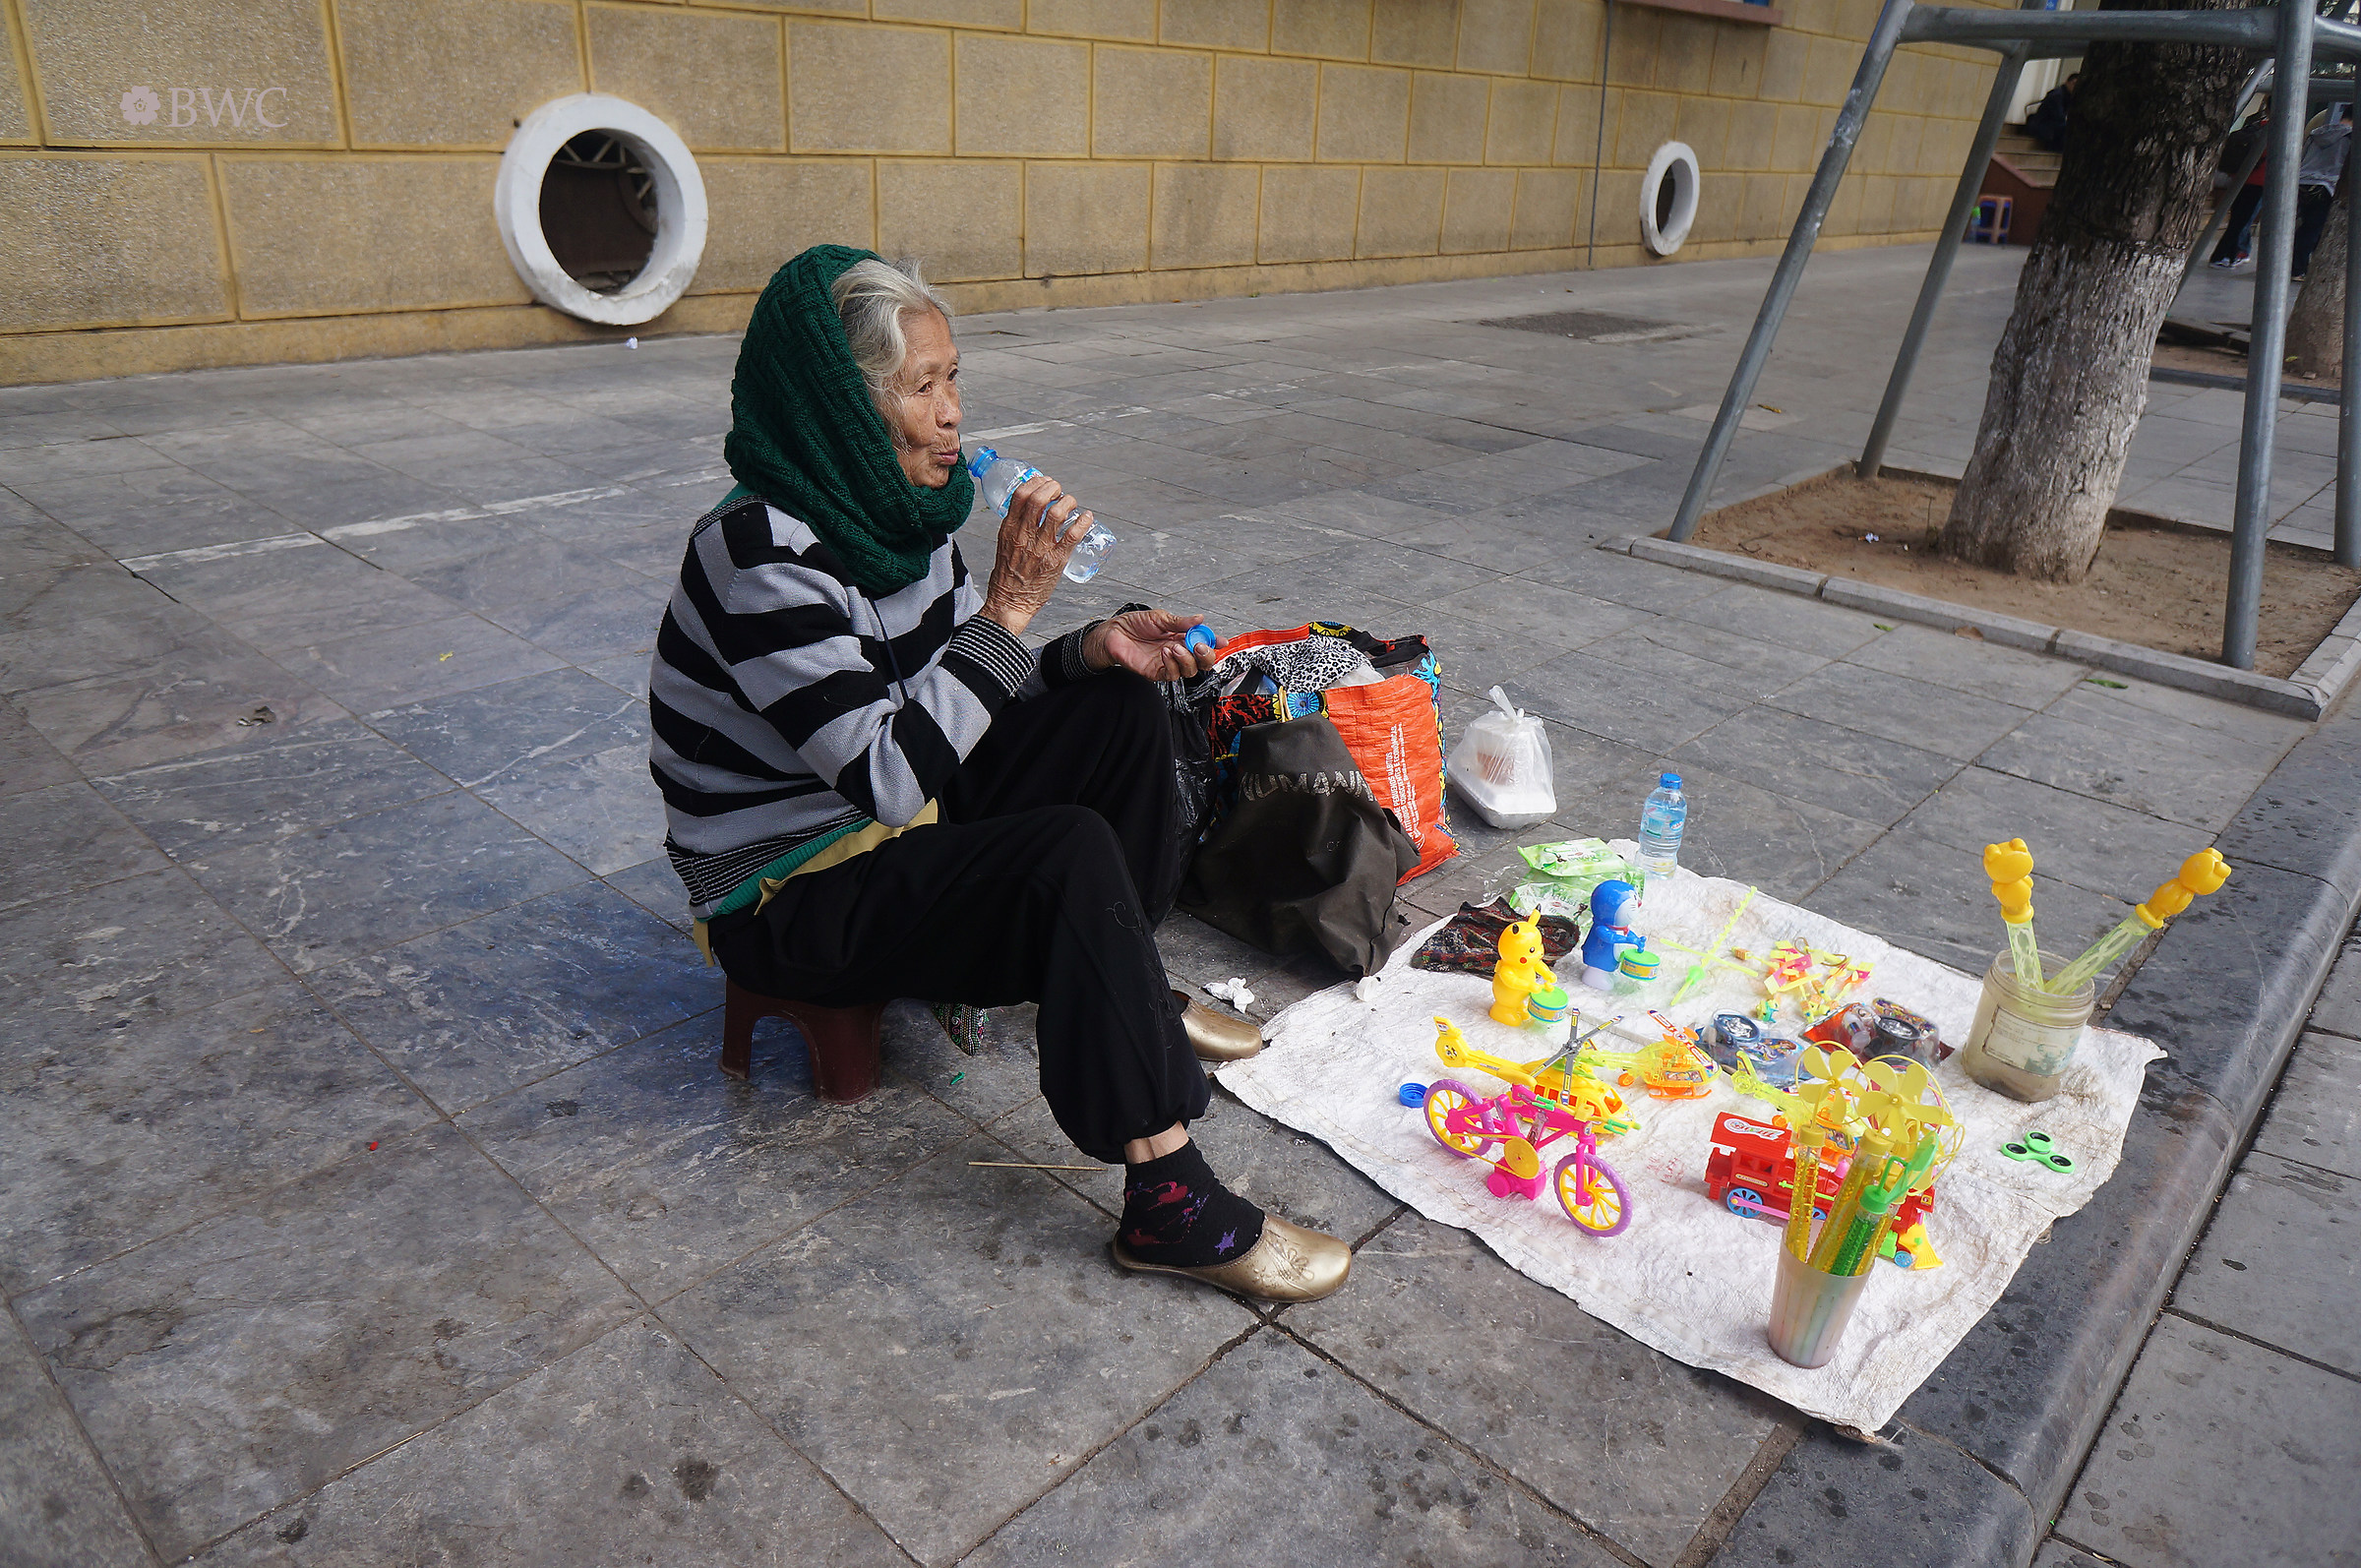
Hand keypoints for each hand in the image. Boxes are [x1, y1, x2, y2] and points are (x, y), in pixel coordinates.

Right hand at [979, 472, 1092, 637]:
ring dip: (1068, 502)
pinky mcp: (1056, 561)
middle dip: (1053, 488)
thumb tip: (1030, 507)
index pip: (1020, 495)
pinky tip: (1087, 517)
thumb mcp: (1004, 543)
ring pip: (1057, 513)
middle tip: (1059, 491)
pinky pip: (1072, 536)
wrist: (1009, 602)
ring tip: (1071, 503)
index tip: (1044, 482)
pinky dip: (1083, 522)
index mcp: (1009, 529)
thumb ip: (1015, 526)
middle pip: (1039, 499)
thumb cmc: (1007, 575)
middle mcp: (1024, 535)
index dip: (1036, 482)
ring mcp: (1041, 548)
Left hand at [1084, 609, 1220, 680]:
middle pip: (1202, 661)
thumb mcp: (1159, 618)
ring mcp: (1169, 663)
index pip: (1204, 642)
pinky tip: (1165, 653)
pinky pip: (1172, 675)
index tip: (1222, 641)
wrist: (1114, 633)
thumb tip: (1200, 619)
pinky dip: (1172, 665)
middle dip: (1206, 656)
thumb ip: (1180, 622)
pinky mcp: (1157, 672)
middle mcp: (1179, 651)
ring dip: (1187, 659)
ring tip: (1174, 647)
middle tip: (1200, 646)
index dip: (1215, 643)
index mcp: (1182, 636)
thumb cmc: (1135, 624)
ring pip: (1189, 671)